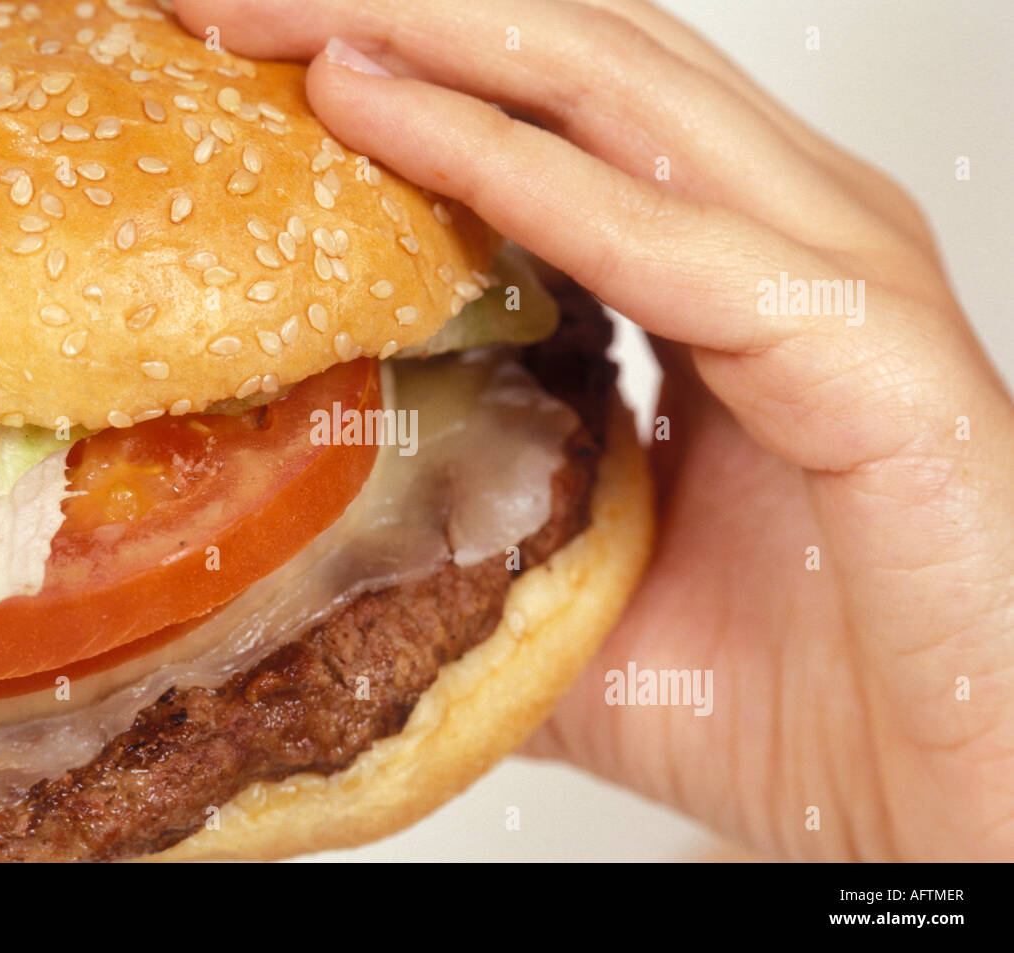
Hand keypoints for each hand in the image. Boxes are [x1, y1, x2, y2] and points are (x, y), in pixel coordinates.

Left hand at [174, 0, 1013, 859]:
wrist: (941, 802)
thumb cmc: (796, 705)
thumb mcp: (581, 590)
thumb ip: (478, 528)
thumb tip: (338, 531)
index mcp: (719, 270)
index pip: (543, 115)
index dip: (401, 68)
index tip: (246, 53)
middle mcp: (777, 235)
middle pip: (566, 60)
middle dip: (388, 13)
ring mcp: (827, 272)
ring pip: (606, 96)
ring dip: (430, 44)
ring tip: (272, 18)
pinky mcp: (859, 344)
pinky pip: (651, 234)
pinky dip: (507, 171)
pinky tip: (380, 117)